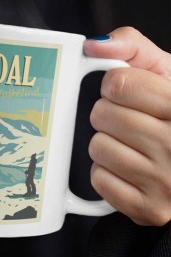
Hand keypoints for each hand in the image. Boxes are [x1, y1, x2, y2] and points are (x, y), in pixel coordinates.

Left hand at [83, 27, 170, 225]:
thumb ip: (132, 46)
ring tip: (132, 143)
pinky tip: (131, 168)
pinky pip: (99, 179)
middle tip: (131, 119)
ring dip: (107, 141)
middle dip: (109, 112)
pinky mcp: (149, 210)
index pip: (120, 84)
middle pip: (103, 114)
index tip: (129, 92)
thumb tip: (93, 46)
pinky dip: (108, 172)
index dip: (116, 85)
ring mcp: (166, 183)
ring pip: (98, 146)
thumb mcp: (165, 71)